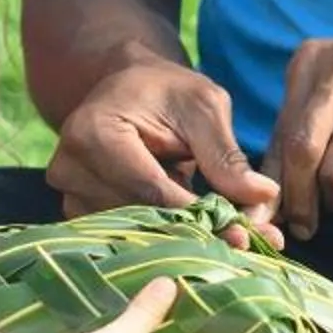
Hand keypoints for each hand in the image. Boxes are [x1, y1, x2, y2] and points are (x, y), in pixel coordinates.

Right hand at [46, 54, 280, 236]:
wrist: (129, 88)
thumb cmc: (166, 91)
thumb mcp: (203, 108)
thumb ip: (226, 154)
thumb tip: (264, 195)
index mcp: (94, 133)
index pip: (150, 191)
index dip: (197, 216)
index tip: (242, 234)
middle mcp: (69, 168)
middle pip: (139, 216)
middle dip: (195, 232)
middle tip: (246, 244)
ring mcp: (69, 193)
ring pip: (133, 232)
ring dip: (180, 239)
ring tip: (227, 236)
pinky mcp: (78, 210)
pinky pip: (123, 234)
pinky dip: (162, 236)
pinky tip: (196, 233)